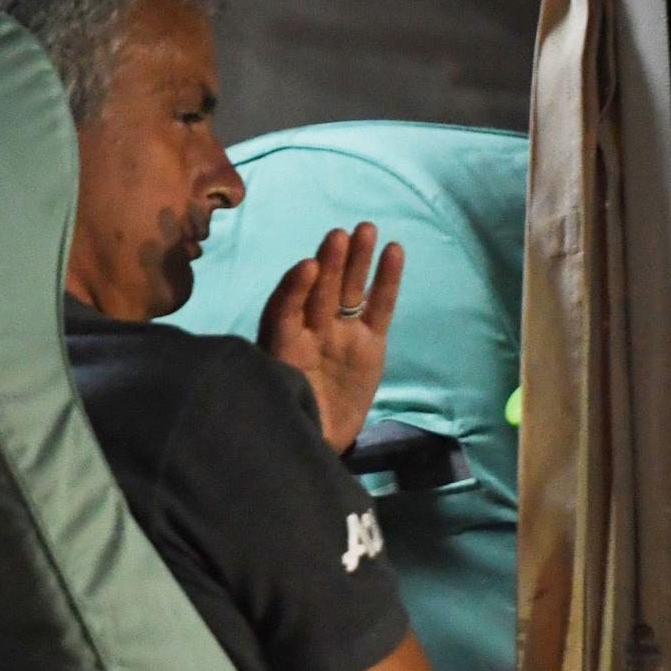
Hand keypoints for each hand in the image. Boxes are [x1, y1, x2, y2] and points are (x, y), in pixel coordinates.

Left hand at [258, 222, 404, 453]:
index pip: (289, 302)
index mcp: (283, 336)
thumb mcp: (277, 384)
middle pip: (322, 288)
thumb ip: (280, 356)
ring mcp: (343, 334)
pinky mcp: (371, 344)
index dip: (298, 285)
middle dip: (330, 261)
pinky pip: (380, 307)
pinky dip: (386, 280)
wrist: (316, 441)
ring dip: (357, 259)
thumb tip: (283, 339)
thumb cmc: (288, 411)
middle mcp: (312, 329)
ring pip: (350, 289)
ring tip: (365, 229)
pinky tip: (393, 251)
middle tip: (340, 235)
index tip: (308, 267)